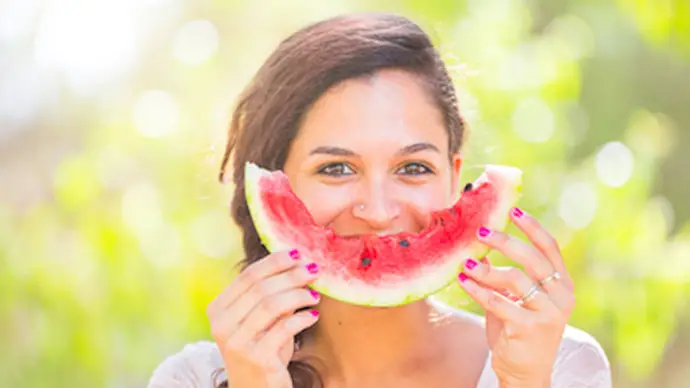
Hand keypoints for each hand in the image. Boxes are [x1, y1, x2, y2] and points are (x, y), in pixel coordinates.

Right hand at [206, 249, 320, 387]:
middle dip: (292, 275)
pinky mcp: (256, 358)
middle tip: (314, 271)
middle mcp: (222, 325)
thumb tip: (298, 264)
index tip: (298, 254)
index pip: (248, 276)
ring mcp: (236, 343)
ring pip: (273, 305)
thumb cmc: (262, 351)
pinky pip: (285, 328)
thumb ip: (271, 296)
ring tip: (315, 296)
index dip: (275, 261)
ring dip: (299, 295)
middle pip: (261, 287)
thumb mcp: (261, 321)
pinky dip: (302, 318)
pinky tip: (313, 316)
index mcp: (218, 309)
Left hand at [458, 207, 574, 386]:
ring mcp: (548, 313)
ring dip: (485, 269)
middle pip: (532, 258)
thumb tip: (482, 247)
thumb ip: (507, 275)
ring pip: (514, 278)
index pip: (550, 248)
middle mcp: (561, 296)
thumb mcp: (516, 298)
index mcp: (562, 284)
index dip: (532, 226)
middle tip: (480, 232)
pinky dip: (477, 289)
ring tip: (465, 263)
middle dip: (505, 242)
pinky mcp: (530, 328)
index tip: (512, 209)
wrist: (525, 372)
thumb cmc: (517, 329)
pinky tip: (462, 281)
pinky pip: (498, 301)